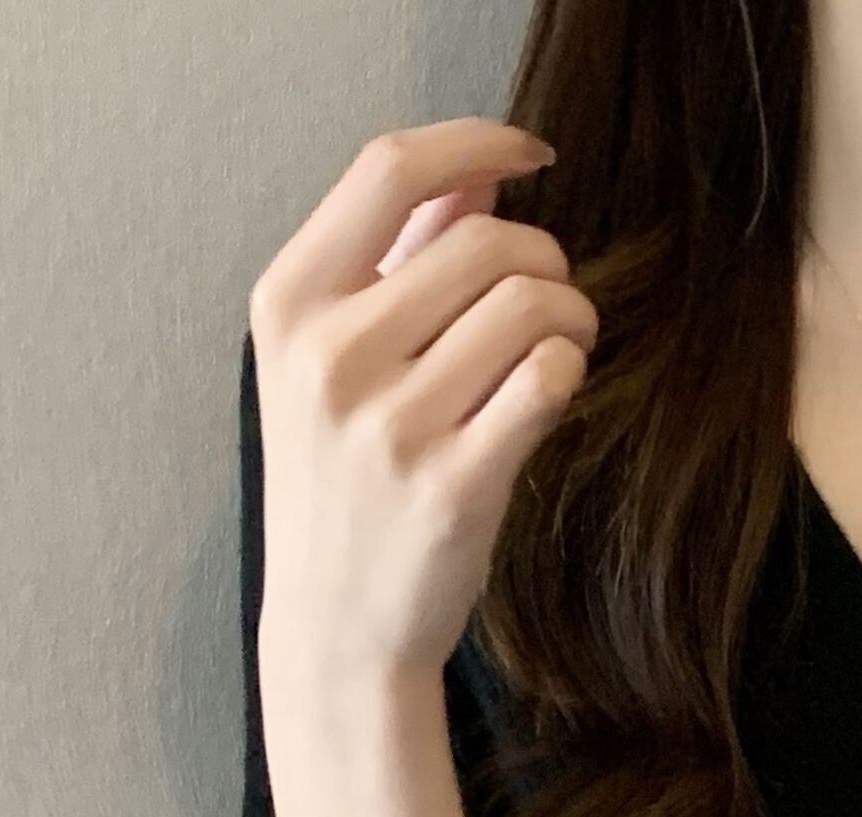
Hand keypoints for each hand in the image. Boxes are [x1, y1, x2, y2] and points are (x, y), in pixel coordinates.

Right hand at [246, 117, 597, 687]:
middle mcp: (332, 356)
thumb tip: (478, 170)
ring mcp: (390, 425)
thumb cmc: (342, 484)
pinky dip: (566, 375)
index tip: (531, 155)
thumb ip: (400, 257)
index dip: (477, 141)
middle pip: (485, 239)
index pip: (389, 169)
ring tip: (559, 350)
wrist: (335, 629)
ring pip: (528, 306)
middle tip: (553, 305)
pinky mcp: (454, 487)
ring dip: (570, 318)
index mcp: (291, 305)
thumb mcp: (333, 360)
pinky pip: (547, 382)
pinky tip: (550, 396)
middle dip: (546, 260)